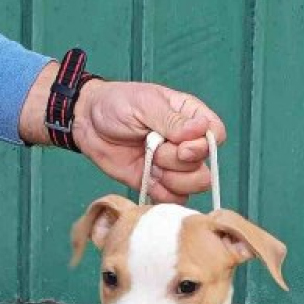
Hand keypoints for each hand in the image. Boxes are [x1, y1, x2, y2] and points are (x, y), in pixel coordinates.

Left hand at [19, 63, 225, 203]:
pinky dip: (161, 193)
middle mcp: (186, 143)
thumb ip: (173, 120)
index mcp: (189, 117)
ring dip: (171, 180)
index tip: (180, 144)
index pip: (216, 136)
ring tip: (150, 163)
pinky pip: (174, 199)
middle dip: (179, 164)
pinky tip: (147, 177)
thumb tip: (200, 131)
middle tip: (155, 151)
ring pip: (193, 186)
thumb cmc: (116, 104)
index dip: (203, 146)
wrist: (87, 124)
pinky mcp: (159, 184)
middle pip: (205, 167)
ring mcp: (173, 166)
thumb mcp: (144, 104)